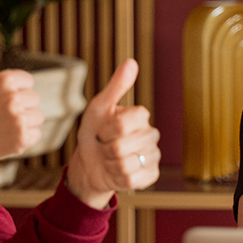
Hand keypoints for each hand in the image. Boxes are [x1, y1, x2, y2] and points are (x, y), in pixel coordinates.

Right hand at [0, 32, 42, 208]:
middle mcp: (13, 97)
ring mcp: (19, 118)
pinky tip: (7, 137)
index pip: (28, 81)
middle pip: (34, 99)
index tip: (1, 100)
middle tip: (1, 115)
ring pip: (37, 116)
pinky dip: (25, 138)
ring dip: (24, 123)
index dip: (16, 91)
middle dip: (21, 107)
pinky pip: (37, 134)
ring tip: (4, 126)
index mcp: (5, 79)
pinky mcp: (22, 138)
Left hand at [66, 59, 159, 208]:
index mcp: (141, 116)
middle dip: (105, 148)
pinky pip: (130, 180)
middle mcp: (152, 135)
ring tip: (110, 158)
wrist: (90, 163)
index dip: (105, 130)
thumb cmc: (93, 132)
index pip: (122, 125)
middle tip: (104, 145)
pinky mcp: (150, 176)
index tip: (101, 129)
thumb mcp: (99, 108)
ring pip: (125, 165)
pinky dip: (117, 178)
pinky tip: (117, 171)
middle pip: (121, 146)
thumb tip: (132, 62)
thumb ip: (116, 86)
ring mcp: (153, 156)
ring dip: (109, 164)